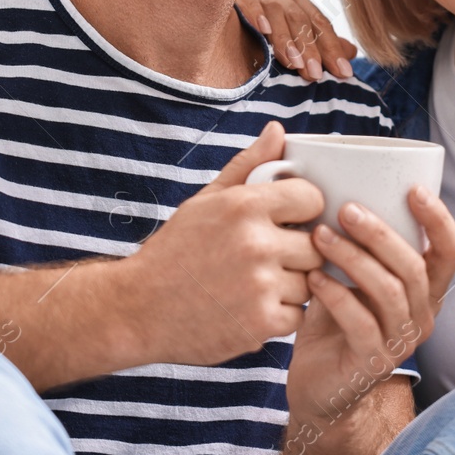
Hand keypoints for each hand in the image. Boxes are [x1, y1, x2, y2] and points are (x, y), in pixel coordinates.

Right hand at [120, 122, 325, 366]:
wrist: (138, 308)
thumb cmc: (174, 252)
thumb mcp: (207, 200)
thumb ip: (249, 165)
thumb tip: (278, 130)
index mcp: (244, 206)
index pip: (313, 199)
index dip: (304, 210)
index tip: (290, 221)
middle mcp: (256, 243)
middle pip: (316, 245)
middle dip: (298, 251)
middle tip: (270, 258)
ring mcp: (260, 285)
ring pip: (310, 282)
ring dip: (291, 285)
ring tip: (256, 283)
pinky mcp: (261, 323)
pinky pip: (298, 314)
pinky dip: (281, 314)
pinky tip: (251, 306)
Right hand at [238, 0, 357, 81]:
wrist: (205, 13)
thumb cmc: (248, 33)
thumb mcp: (286, 41)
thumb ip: (317, 44)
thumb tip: (352, 53)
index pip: (318, 23)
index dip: (332, 48)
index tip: (344, 73)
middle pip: (301, 17)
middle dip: (311, 48)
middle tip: (316, 75)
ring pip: (277, 10)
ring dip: (286, 38)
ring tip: (293, 63)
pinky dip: (255, 12)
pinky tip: (263, 30)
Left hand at [284, 187, 454, 435]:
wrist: (319, 385)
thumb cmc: (336, 321)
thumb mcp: (353, 277)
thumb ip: (360, 243)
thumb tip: (342, 185)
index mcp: (426, 290)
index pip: (451, 251)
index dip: (439, 219)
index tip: (413, 189)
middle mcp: (422, 316)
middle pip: (414, 266)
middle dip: (380, 233)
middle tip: (346, 209)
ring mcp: (401, 342)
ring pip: (388, 291)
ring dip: (353, 258)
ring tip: (320, 236)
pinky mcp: (373, 362)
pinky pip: (360, 321)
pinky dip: (335, 294)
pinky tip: (312, 277)